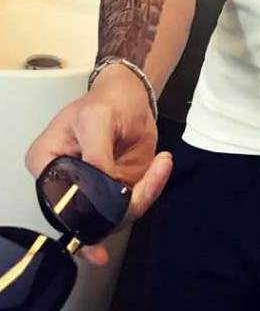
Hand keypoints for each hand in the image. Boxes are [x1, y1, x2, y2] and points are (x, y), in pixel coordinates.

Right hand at [25, 64, 173, 265]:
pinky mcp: (118, 187)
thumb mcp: (97, 118)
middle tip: (150, 180)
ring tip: (160, 165)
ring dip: (145, 193)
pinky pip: (135, 201)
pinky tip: (161, 164)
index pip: (63, 201)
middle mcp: (67, 182)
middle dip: (124, 204)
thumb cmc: (109, 99)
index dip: (92, 207)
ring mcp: (94, 188)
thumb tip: (102, 188)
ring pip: (117, 214)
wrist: (133, 95)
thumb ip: (96, 155)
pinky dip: (153, 186)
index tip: (121, 194)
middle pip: (91, 215)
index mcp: (47, 165)